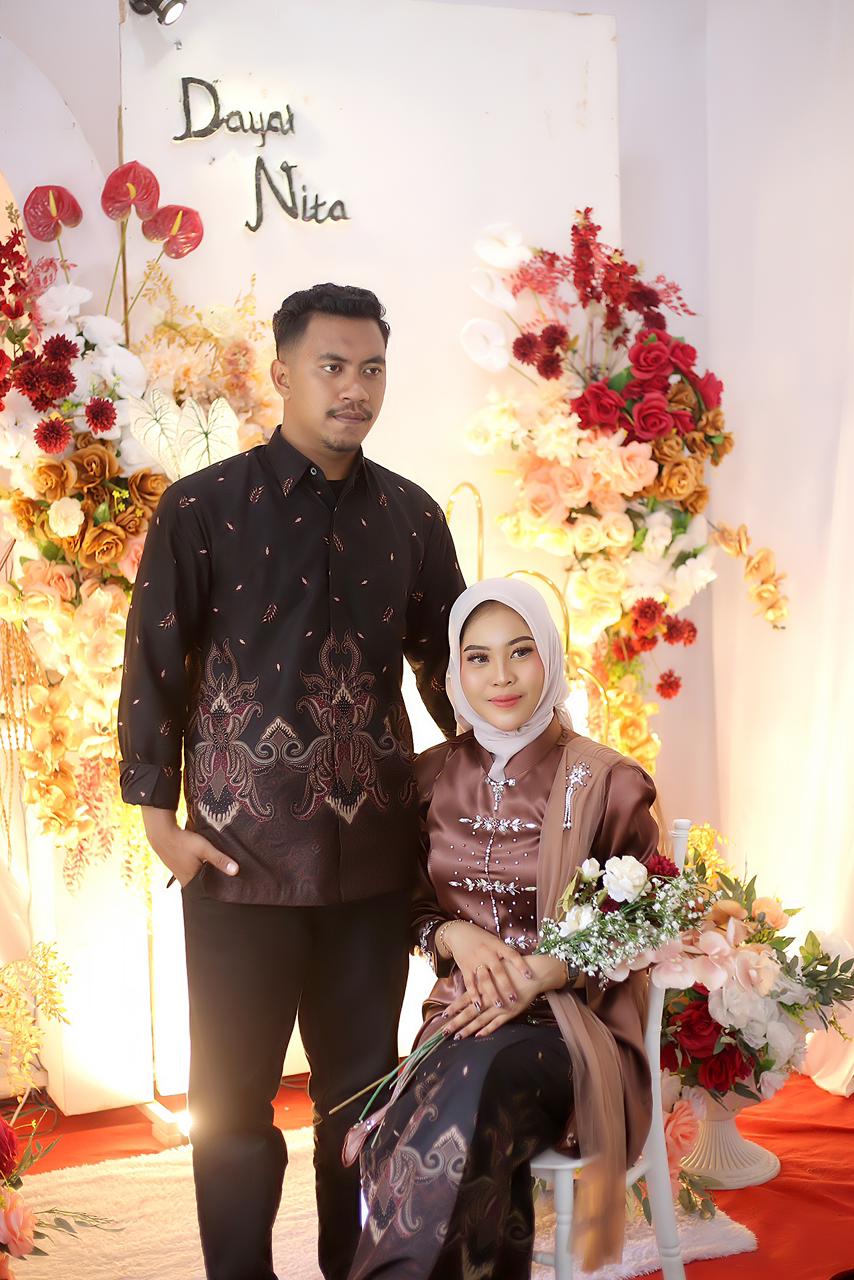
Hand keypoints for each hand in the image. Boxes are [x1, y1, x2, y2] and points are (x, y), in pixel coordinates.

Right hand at [141, 806, 238, 887]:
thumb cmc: (183, 841)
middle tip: (226, 882)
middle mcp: (185, 881)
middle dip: (213, 884)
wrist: (162, 834)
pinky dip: (199, 870)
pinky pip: (191, 873)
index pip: (208, 892)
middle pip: (203, 886)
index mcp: (192, 880)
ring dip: (206, 876)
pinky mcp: (178, 867)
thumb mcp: (204, 849)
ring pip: (197, 879)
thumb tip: (235, 871)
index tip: (229, 891)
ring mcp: (180, 875)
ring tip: (217, 873)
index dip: (218, 891)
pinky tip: (203, 865)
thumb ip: (219, 859)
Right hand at [439, 920, 535, 1009]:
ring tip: (499, 1005)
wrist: (459, 933)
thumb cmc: (482, 939)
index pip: (512, 955)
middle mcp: (487, 953)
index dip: (521, 965)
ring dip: (492, 993)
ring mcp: (475, 961)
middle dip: (506, 986)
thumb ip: (506, 953)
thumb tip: (526, 963)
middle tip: (514, 999)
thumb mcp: (495, 942)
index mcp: (497, 945)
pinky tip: (479, 1005)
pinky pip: (470, 983)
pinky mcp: (465, 968)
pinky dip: (474, 994)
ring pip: (485, 979)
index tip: (530, 976)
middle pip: (498, 971)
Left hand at [442, 954, 566, 1040]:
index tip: (443, 1015)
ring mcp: (499, 1006)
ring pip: (480, 1020)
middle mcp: (488, 997)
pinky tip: (478, 1035)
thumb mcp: (495, 969)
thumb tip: (473, 982)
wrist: (532, 973)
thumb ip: (484, 978)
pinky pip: (496, 1023)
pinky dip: (487, 1029)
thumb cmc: (513, 969)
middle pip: (469, 1012)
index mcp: (484, 986)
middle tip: (443, 1032)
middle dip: (456, 1022)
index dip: (454, 1008)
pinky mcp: (510, 1012)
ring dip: (468, 1029)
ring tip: (457, 1036)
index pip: (465, 999)